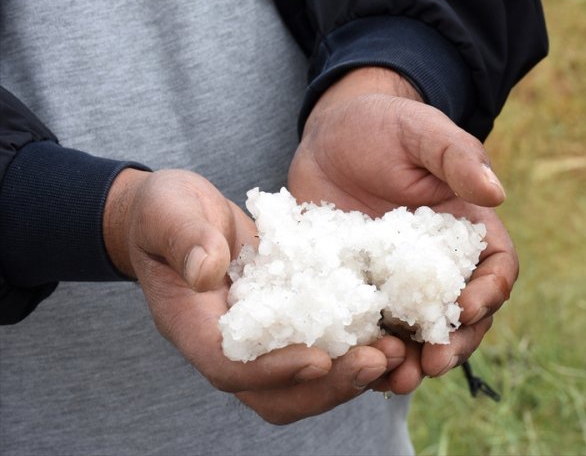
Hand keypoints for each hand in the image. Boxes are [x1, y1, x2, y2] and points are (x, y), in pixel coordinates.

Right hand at [103, 168, 401, 424]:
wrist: (182, 217)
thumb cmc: (167, 213)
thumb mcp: (168, 211)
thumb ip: (184, 237)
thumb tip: (206, 269)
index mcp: (194, 327)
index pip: (229, 369)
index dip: (273, 371)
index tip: (318, 358)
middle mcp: (231, 346)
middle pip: (276, 394)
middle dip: (328, 387)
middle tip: (377, 361)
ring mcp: (265, 341)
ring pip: (308, 383)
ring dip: (352, 376)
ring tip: (396, 351)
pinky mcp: (293, 323)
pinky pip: (327, 350)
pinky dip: (360, 348)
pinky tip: (398, 330)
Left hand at [289, 67, 515, 394]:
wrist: (327, 136)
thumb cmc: (385, 126)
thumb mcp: (423, 133)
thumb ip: (458, 158)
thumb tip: (496, 191)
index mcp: (469, 231)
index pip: (496, 271)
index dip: (489, 294)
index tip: (467, 308)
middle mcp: (439, 266)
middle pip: (463, 319)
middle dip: (454, 345)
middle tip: (433, 363)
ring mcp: (398, 285)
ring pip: (417, 336)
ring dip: (412, 362)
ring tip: (396, 379)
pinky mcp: (358, 294)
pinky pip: (369, 332)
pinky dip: (366, 353)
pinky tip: (354, 366)